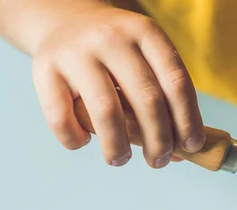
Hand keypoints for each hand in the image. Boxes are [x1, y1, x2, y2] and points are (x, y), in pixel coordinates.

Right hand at [31, 2, 203, 167]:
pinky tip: (85, 141)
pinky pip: (62, 118)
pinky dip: (76, 140)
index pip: (176, 81)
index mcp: (146, 33)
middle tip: (159, 161)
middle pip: (147, 100)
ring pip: (107, 112)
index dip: (188, 119)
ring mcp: (76, 52)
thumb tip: (183, 153)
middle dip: (159, 140)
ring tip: (121, 160)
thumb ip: (165, 99)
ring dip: (118, 147)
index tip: (192, 146)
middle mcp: (112, 38)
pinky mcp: (44, 69)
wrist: (64, 20)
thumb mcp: (146, 59)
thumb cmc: (118, 54)